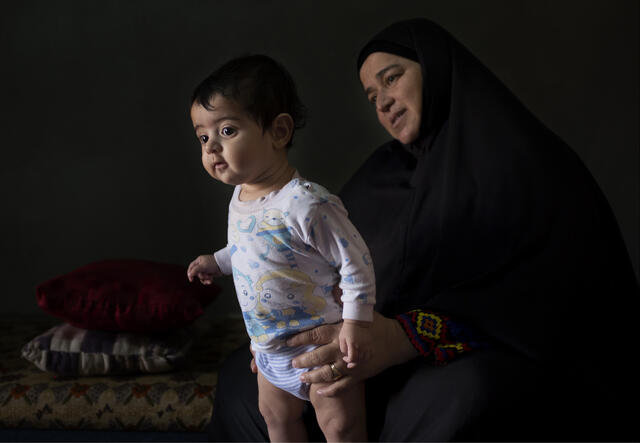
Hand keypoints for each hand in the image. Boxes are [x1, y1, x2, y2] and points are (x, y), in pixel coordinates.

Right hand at [187, 254, 222, 284]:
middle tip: (206, 275)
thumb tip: (189, 274)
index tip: (191, 279)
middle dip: (202, 276)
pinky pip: (206, 279)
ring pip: (201, 277)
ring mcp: (206, 270)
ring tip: (210, 278)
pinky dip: (208, 281)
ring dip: (205, 279)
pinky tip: (211, 281)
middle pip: (197, 274)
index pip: (191, 267)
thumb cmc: (213, 263)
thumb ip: (195, 270)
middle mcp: (201, 265)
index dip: (190, 273)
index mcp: (199, 261)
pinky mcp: (210, 274)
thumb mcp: (203, 266)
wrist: (223, 265)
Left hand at [286, 312, 417, 396]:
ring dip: (313, 376)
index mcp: (341, 332)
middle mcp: (342, 350)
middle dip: (303, 360)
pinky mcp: (357, 376)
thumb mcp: (360, 311)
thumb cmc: (376, 324)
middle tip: (292, 363)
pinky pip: (341, 387)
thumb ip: (343, 301)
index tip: (288, 342)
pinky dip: (330, 391)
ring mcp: (350, 365)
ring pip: (327, 374)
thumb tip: (332, 286)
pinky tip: (319, 393)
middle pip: (318, 357)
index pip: (316, 335)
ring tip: (302, 378)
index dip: (301, 338)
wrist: (396, 341)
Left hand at [340, 319, 371, 367]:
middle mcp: (361, 346)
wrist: (358, 321)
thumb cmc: (348, 329)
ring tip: (356, 359)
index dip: (348, 361)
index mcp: (352, 344)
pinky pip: (370, 355)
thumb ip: (343, 348)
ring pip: (365, 359)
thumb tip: (347, 356)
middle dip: (353, 362)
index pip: (352, 358)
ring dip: (360, 361)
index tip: (345, 358)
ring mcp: (367, 345)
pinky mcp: (371, 344)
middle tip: (350, 362)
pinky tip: (362, 356)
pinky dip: (366, 358)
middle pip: (359, 360)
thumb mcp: (342, 338)